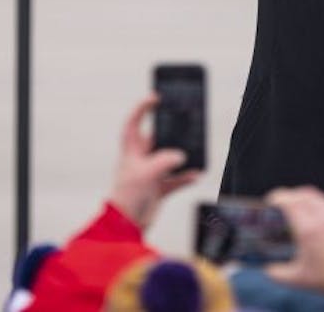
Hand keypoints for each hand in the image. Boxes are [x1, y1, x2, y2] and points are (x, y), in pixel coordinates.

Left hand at [108, 94, 199, 230]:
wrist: (127, 225)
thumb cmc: (127, 196)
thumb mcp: (145, 174)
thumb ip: (164, 161)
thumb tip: (181, 156)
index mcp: (131, 150)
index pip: (133, 122)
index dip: (142, 108)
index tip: (156, 98)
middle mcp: (141, 159)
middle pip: (157, 140)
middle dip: (171, 134)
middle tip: (185, 124)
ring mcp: (151, 173)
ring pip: (169, 159)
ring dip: (181, 158)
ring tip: (195, 151)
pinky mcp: (158, 188)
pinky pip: (176, 179)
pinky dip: (186, 177)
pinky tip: (196, 175)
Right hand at [264, 186, 323, 297]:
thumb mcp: (297, 278)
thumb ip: (276, 273)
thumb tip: (266, 268)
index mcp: (308, 230)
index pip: (289, 201)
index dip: (277, 197)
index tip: (270, 200)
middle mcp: (323, 218)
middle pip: (300, 194)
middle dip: (288, 195)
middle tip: (280, 203)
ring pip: (315, 195)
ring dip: (302, 197)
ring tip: (295, 206)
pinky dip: (317, 202)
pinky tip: (314, 213)